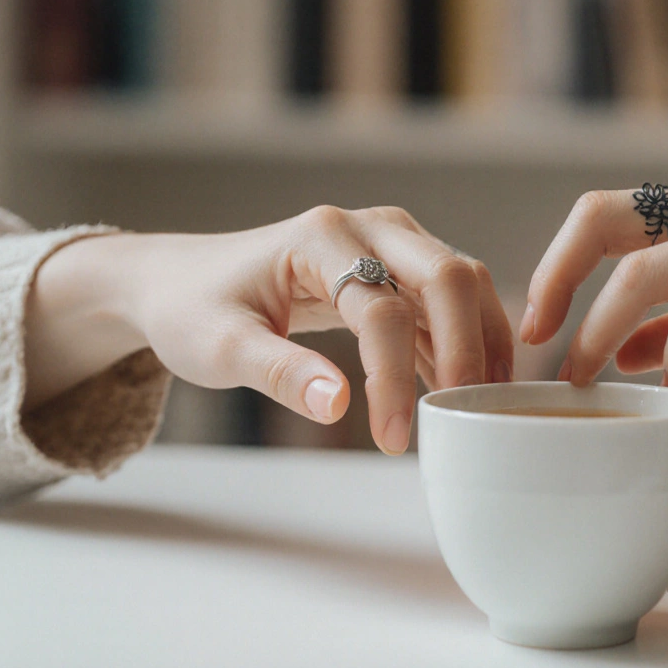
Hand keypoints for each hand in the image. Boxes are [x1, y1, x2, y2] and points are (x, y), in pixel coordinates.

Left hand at [26, 206, 512, 452]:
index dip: (393, 378)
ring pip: (464, 284)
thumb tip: (338, 407)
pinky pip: (451, 301)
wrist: (183, 280)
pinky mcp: (399, 268)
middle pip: (448, 277)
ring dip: (481, 343)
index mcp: (320, 237)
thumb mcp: (219, 346)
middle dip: (467, 348)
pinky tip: (461, 392)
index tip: (391, 439)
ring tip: (484, 409)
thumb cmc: (194, 308)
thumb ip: (280, 373)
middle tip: (469, 416)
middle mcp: (369, 228)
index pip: (381, 309)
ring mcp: (391, 243)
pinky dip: (466, 343)